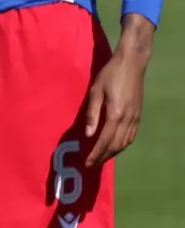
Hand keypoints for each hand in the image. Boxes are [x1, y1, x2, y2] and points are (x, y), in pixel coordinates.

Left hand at [83, 13, 153, 166]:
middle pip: (116, 145)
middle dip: (104, 156)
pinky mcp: (139, 116)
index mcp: (115, 115)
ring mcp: (136, 119)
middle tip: (92, 163)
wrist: (132, 64)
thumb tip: (88, 134)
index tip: (88, 162)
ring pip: (125, 143)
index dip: (96, 153)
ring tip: (101, 157)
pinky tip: (115, 145)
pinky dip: (122, 144)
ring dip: (113, 152)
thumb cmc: (110, 75)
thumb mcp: (96, 91)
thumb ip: (92, 114)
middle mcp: (128, 120)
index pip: (105, 141)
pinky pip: (131, 136)